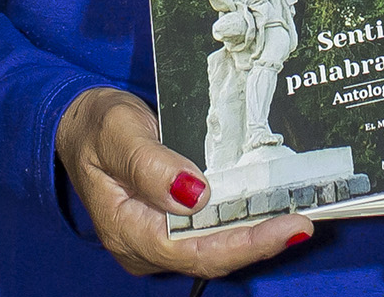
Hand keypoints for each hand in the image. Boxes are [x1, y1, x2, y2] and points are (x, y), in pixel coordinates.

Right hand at [54, 86, 310, 277]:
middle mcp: (146, 246)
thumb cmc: (95, 127)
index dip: (245, 244)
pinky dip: (243, 223)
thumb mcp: (118, 133)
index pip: (194, 250)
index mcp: (128, 230)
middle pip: (212, 256)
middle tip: (304, 222)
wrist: (79, 127)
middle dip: (261, 242)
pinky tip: (271, 210)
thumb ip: (151, 164)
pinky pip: (212, 233)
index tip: (286, 227)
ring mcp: (159, 240)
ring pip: (216, 248)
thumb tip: (196, 195)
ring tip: (298, 218)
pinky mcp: (171, 227)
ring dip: (257, 235)